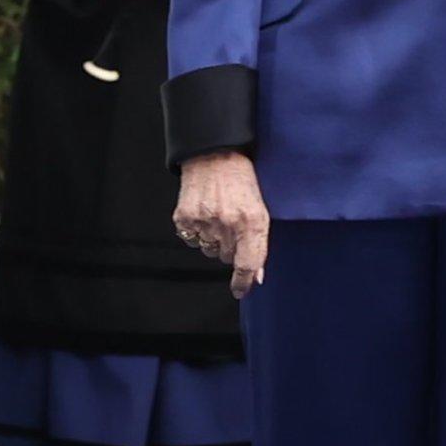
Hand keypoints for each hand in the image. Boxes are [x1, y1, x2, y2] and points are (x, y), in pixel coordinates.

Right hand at [174, 150, 271, 297]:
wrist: (215, 155)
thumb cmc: (242, 181)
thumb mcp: (260, 210)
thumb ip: (259, 243)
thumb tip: (256, 276)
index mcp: (252, 221)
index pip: (248, 263)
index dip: (244, 281)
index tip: (241, 290)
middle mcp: (227, 222)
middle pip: (228, 257)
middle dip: (232, 248)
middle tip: (233, 226)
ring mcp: (204, 220)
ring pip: (209, 250)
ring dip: (215, 241)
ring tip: (219, 217)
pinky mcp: (184, 217)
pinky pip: (191, 240)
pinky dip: (197, 232)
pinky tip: (204, 215)